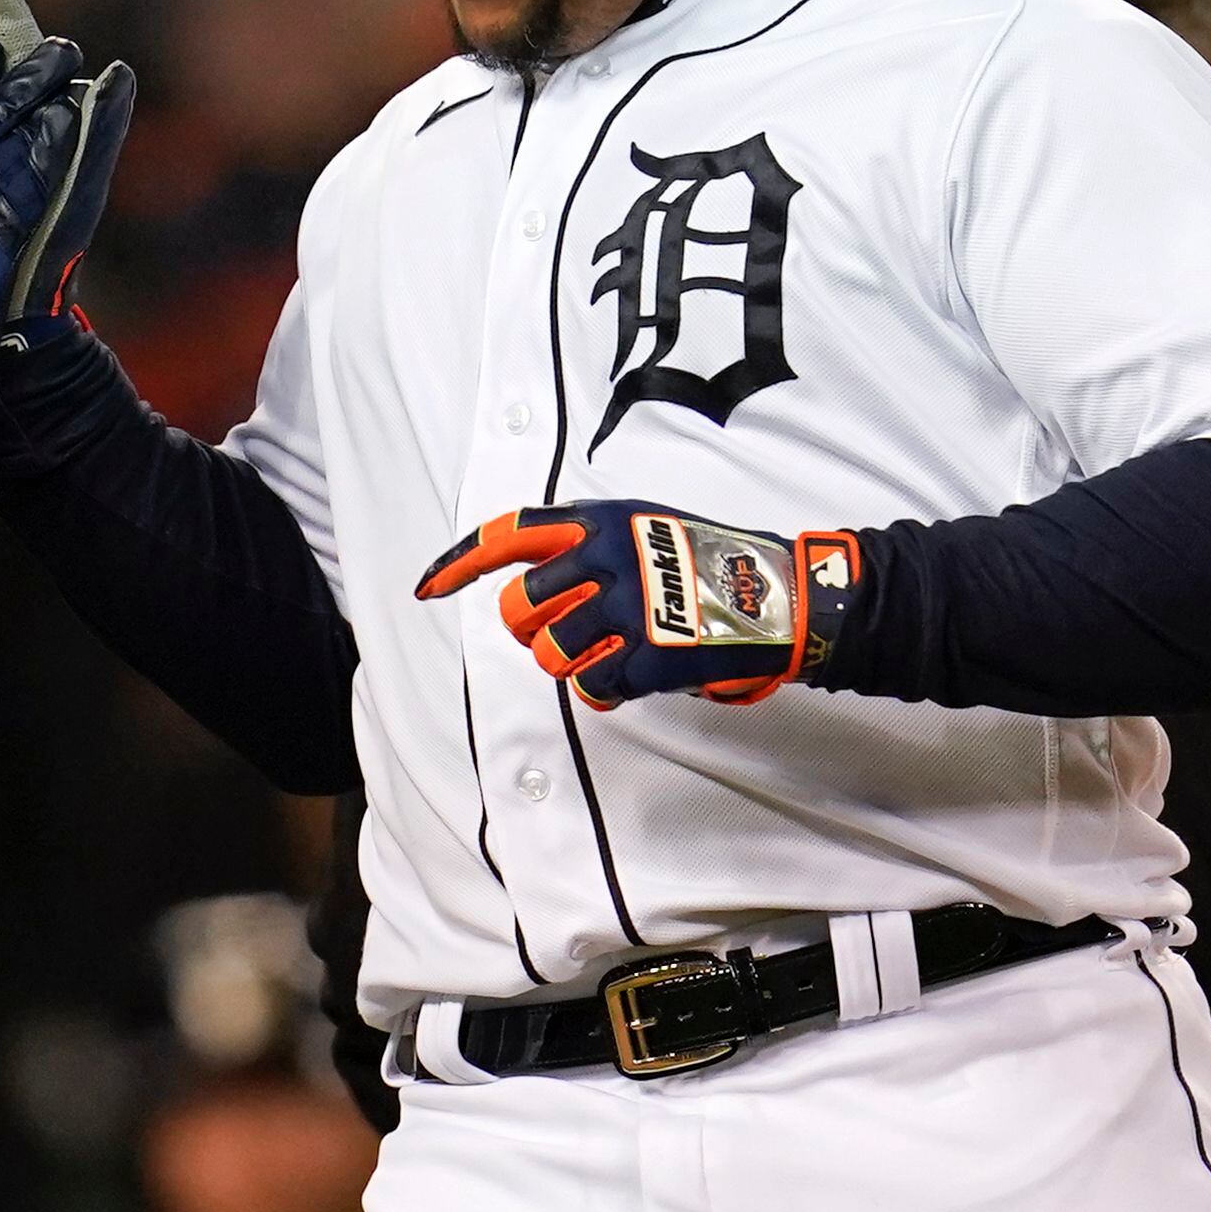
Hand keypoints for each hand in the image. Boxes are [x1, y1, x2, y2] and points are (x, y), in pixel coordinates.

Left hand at [416, 501, 862, 707]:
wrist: (782, 596)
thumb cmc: (713, 560)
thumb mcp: (646, 525)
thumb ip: (588, 543)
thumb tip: (533, 579)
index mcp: (599, 521)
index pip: (508, 534)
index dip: (460, 561)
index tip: (427, 587)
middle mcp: (605, 558)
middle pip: (518, 608)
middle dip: (530, 630)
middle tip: (565, 633)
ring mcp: (627, 607)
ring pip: (549, 654)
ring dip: (571, 663)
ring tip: (610, 653)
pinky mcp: (648, 655)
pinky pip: (592, 688)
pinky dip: (606, 690)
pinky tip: (635, 673)